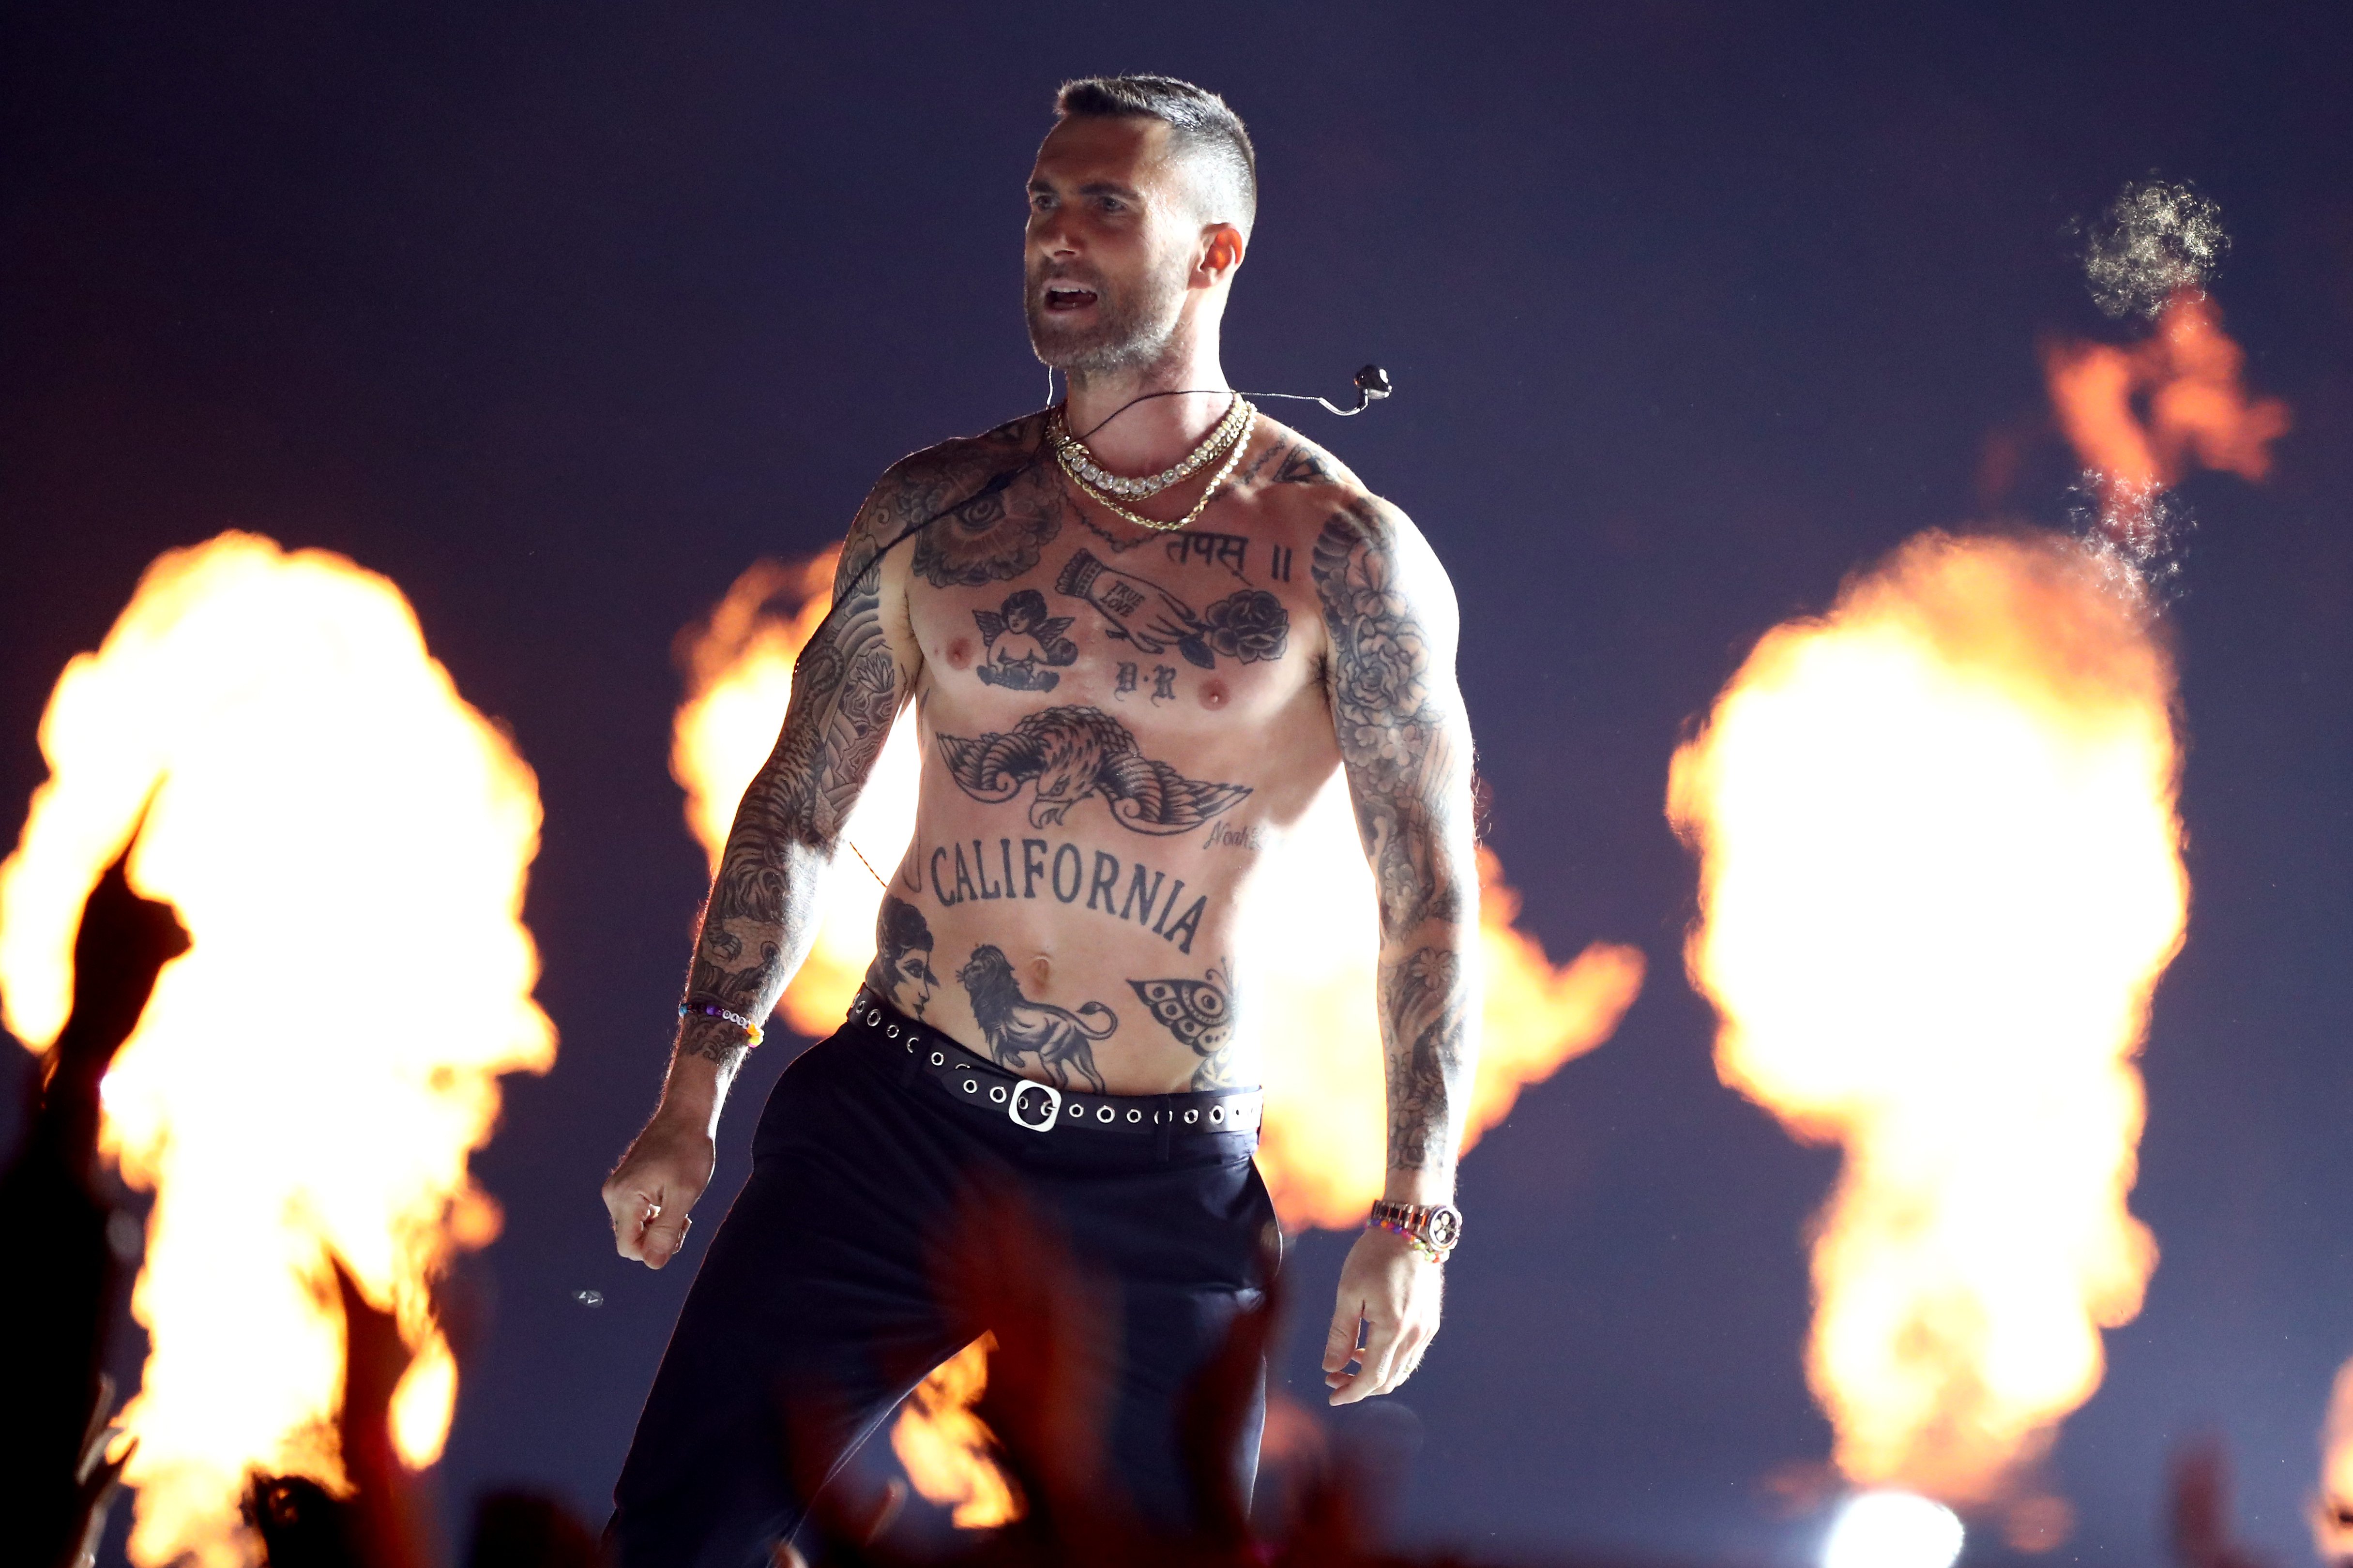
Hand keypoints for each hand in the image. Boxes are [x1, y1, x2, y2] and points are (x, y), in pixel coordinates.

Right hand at [602, 1107, 715, 1268]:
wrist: (686, 1116)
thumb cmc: (688, 1151)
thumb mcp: (684, 1195)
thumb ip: (666, 1232)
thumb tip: (653, 1264)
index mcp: (624, 1198)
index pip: (629, 1248)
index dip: (655, 1249)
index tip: (678, 1229)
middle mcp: (613, 1195)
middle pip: (632, 1240)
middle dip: (659, 1237)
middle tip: (684, 1217)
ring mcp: (618, 1189)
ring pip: (636, 1228)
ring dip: (659, 1225)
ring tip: (680, 1203)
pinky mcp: (626, 1185)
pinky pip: (637, 1214)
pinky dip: (656, 1214)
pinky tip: (672, 1197)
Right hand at [1077, 563, 1207, 658]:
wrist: (1106, 586)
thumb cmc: (1133, 584)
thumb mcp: (1157, 591)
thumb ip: (1175, 604)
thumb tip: (1191, 617)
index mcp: (1160, 607)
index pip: (1181, 624)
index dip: (1192, 630)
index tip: (1200, 632)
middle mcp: (1152, 620)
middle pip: (1173, 633)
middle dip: (1184, 635)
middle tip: (1193, 637)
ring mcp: (1141, 627)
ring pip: (1161, 639)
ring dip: (1173, 640)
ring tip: (1181, 639)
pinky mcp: (1130, 632)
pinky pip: (1144, 644)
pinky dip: (1153, 648)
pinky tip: (1160, 648)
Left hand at [1321, 1225, 1443, 1404]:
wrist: (1410, 1229)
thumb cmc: (1375, 1255)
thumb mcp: (1348, 1292)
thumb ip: (1340, 1334)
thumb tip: (1330, 1368)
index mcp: (1394, 1328)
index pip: (1372, 1377)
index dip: (1351, 1392)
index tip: (1330, 1397)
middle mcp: (1416, 1334)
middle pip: (1388, 1380)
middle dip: (1359, 1385)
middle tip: (1333, 1378)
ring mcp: (1426, 1329)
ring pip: (1400, 1370)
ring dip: (1374, 1374)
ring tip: (1346, 1360)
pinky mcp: (1430, 1321)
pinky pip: (1409, 1355)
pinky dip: (1388, 1360)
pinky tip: (1367, 1347)